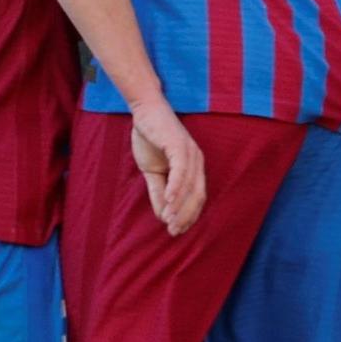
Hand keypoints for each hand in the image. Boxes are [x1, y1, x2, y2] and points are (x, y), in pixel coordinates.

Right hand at [129, 99, 205, 236]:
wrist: (144, 110)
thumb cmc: (149, 138)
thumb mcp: (151, 170)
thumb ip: (158, 191)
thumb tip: (162, 215)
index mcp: (193, 168)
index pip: (196, 198)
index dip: (188, 216)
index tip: (177, 231)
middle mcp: (197, 161)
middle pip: (197, 195)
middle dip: (186, 215)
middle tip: (174, 231)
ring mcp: (190, 152)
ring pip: (189, 186)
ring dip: (179, 205)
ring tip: (169, 221)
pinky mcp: (179, 144)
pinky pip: (181, 170)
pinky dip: (176, 187)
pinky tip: (168, 200)